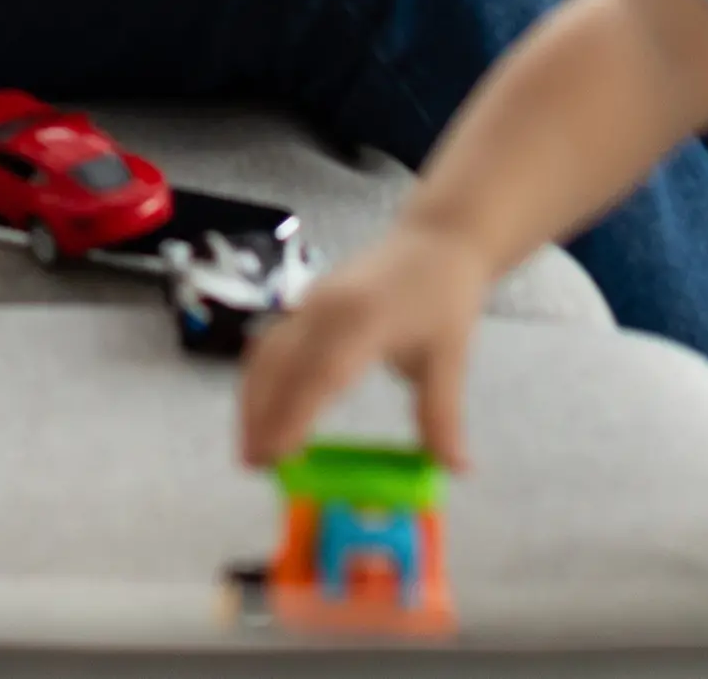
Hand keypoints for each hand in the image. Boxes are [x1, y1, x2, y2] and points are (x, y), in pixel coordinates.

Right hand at [237, 223, 493, 471]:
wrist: (435, 237)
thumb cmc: (444, 296)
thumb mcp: (451, 357)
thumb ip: (442, 415)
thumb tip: (455, 469)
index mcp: (366, 319)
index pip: (322, 372)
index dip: (295, 414)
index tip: (278, 456)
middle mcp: (328, 307)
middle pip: (281, 362)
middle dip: (260, 414)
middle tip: (255, 466)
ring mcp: (312, 300)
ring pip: (267, 351)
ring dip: (252, 399)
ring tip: (252, 449)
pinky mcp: (306, 301)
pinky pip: (271, 341)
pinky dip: (259, 379)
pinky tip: (260, 410)